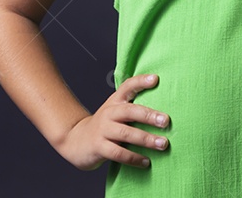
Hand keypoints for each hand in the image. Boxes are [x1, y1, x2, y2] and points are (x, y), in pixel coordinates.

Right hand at [54, 72, 169, 170]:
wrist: (75, 140)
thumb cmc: (105, 126)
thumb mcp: (115, 111)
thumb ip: (133, 108)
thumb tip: (164, 112)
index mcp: (115, 102)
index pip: (127, 86)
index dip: (141, 81)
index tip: (156, 79)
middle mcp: (109, 113)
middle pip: (129, 111)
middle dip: (149, 116)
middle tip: (166, 121)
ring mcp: (103, 130)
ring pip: (126, 133)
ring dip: (146, 139)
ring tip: (163, 144)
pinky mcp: (99, 147)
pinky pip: (119, 154)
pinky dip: (134, 158)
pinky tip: (146, 162)